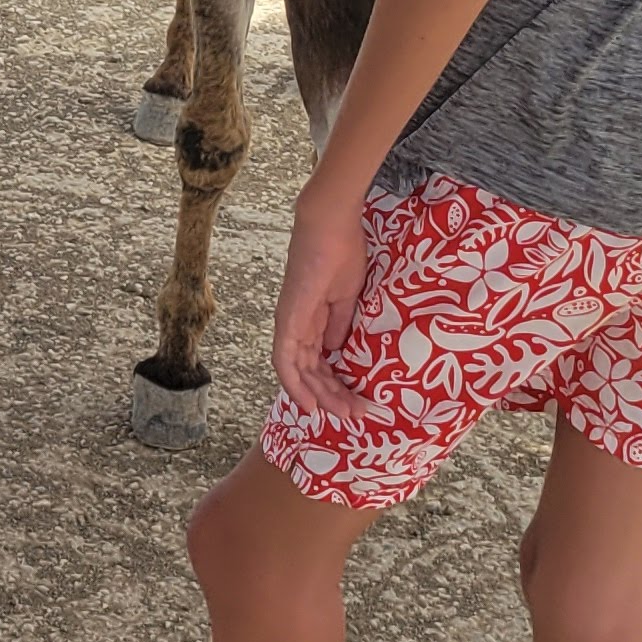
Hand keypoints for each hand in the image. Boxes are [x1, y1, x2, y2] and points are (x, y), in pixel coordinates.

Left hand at [271, 182, 380, 420]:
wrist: (331, 226)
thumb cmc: (343, 252)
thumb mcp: (348, 297)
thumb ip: (340, 324)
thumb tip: (338, 350)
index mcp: (310, 319)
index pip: (319, 360)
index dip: (336, 383)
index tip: (356, 401)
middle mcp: (296, 324)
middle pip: (310, 371)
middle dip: (333, 396)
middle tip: (357, 414)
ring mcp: (289, 322)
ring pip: (298, 372)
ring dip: (321, 396)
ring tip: (345, 413)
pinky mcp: (288, 319)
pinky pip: (285, 359)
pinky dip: (294, 384)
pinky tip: (310, 403)